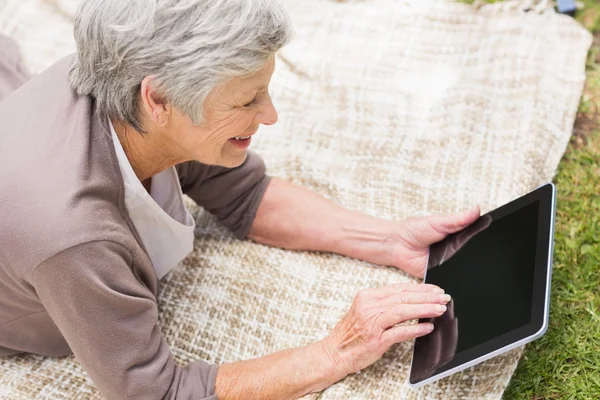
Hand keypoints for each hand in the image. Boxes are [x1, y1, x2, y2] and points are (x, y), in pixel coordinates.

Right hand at [321, 283, 451, 378]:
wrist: (335, 352)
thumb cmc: (351, 333)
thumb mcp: (365, 310)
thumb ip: (385, 303)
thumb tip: (412, 298)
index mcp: (367, 296)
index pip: (399, 288)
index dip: (420, 288)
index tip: (435, 289)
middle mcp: (369, 307)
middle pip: (403, 297)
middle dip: (427, 297)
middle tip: (443, 297)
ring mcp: (372, 323)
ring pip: (403, 311)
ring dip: (425, 309)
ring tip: (440, 309)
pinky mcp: (376, 340)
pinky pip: (400, 332)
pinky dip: (415, 329)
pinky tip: (428, 327)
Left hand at [390, 206, 480, 277]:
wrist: (397, 246)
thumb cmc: (414, 230)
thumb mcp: (438, 221)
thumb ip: (458, 219)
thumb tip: (477, 209)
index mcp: (457, 235)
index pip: (476, 237)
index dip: (485, 236)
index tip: (495, 233)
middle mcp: (456, 250)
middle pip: (473, 253)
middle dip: (476, 252)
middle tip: (472, 248)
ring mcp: (450, 263)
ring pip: (465, 267)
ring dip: (466, 266)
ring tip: (459, 259)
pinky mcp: (442, 275)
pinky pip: (452, 279)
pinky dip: (455, 278)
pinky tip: (456, 275)